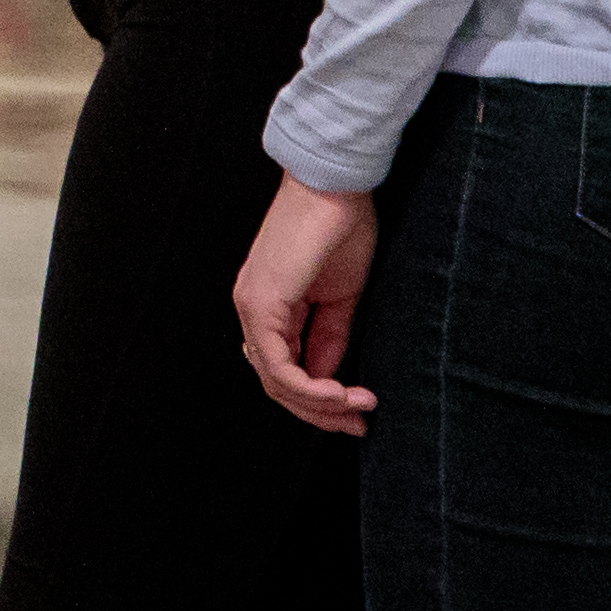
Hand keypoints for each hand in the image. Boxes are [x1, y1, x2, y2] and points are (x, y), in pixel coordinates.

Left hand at [236, 175, 380, 434]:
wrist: (336, 187)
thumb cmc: (340, 229)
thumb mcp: (341, 298)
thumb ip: (329, 339)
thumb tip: (327, 381)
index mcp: (269, 307)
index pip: (284, 370)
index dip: (320, 400)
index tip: (358, 412)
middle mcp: (251, 310)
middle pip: (276, 384)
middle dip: (320, 412)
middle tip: (358, 423)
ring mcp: (251, 306)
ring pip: (275, 381)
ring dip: (320, 405)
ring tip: (358, 409)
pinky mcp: (261, 303)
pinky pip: (278, 365)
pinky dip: (310, 388)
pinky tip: (342, 393)